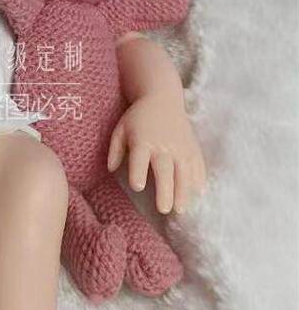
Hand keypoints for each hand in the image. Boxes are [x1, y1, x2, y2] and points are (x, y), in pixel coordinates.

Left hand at [107, 93, 206, 214]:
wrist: (162, 100)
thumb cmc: (137, 118)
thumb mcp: (120, 129)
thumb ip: (115, 149)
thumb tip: (111, 168)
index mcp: (142, 141)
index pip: (140, 158)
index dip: (138, 171)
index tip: (137, 186)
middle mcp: (163, 145)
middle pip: (165, 170)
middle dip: (165, 190)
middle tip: (164, 209)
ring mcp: (181, 147)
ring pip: (184, 172)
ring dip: (184, 192)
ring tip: (181, 210)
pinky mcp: (193, 148)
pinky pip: (198, 165)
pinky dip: (198, 179)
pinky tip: (197, 193)